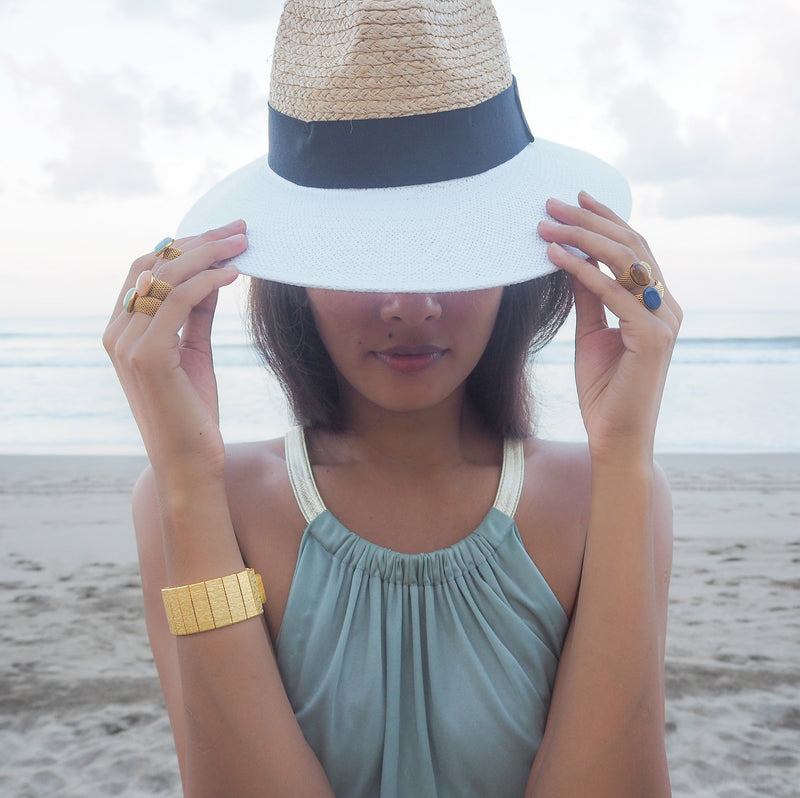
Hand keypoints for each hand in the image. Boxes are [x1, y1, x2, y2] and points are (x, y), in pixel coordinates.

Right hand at [103, 220, 247, 481]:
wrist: (190, 462)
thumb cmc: (192, 410)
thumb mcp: (194, 351)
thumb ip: (197, 314)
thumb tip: (214, 274)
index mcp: (122, 330)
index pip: (147, 269)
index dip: (184, 245)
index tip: (224, 234)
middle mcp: (116, 332)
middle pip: (155, 264)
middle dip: (200, 240)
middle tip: (240, 228)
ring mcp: (126, 343)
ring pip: (166, 276)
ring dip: (208, 253)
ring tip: (244, 244)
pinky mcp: (147, 356)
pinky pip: (178, 301)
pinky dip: (207, 281)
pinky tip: (233, 274)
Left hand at [538, 192, 681, 463]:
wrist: (616, 437)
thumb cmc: (604, 390)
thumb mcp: (591, 333)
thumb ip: (588, 296)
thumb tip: (571, 259)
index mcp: (656, 303)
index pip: (632, 248)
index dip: (604, 220)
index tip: (575, 199)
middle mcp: (666, 305)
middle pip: (629, 246)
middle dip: (588, 221)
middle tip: (550, 204)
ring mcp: (664, 320)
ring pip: (624, 262)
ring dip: (581, 238)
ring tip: (546, 225)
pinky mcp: (653, 337)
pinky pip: (613, 294)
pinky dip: (582, 272)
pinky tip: (554, 257)